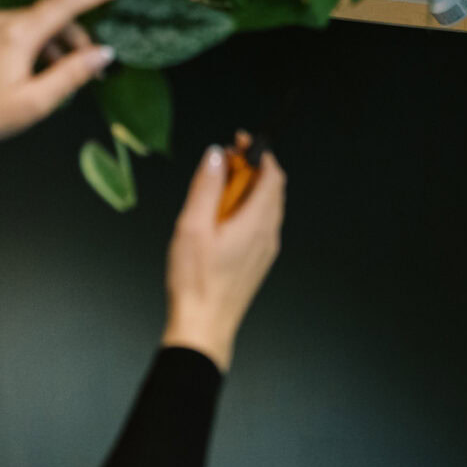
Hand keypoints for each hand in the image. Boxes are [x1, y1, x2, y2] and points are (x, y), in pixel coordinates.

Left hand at [0, 0, 132, 164]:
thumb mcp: (37, 101)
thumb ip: (73, 74)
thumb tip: (104, 53)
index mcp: (19, 33)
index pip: (66, 3)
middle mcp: (2, 20)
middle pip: (54, 18)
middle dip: (79, 40)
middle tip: (92, 75)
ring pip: (37, 26)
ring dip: (58, 48)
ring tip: (60, 83)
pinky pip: (19, 32)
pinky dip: (38, 48)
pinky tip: (37, 76)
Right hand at [161, 141, 285, 371]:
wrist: (204, 324)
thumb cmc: (196, 280)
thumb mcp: (193, 225)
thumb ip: (205, 186)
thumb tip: (216, 155)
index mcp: (258, 223)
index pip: (273, 177)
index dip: (259, 153)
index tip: (239, 141)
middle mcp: (269, 235)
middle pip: (272, 190)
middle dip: (252, 168)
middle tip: (224, 160)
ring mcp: (266, 250)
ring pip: (266, 208)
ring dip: (247, 189)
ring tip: (218, 185)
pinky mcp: (257, 261)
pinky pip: (259, 225)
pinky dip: (245, 209)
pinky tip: (220, 215)